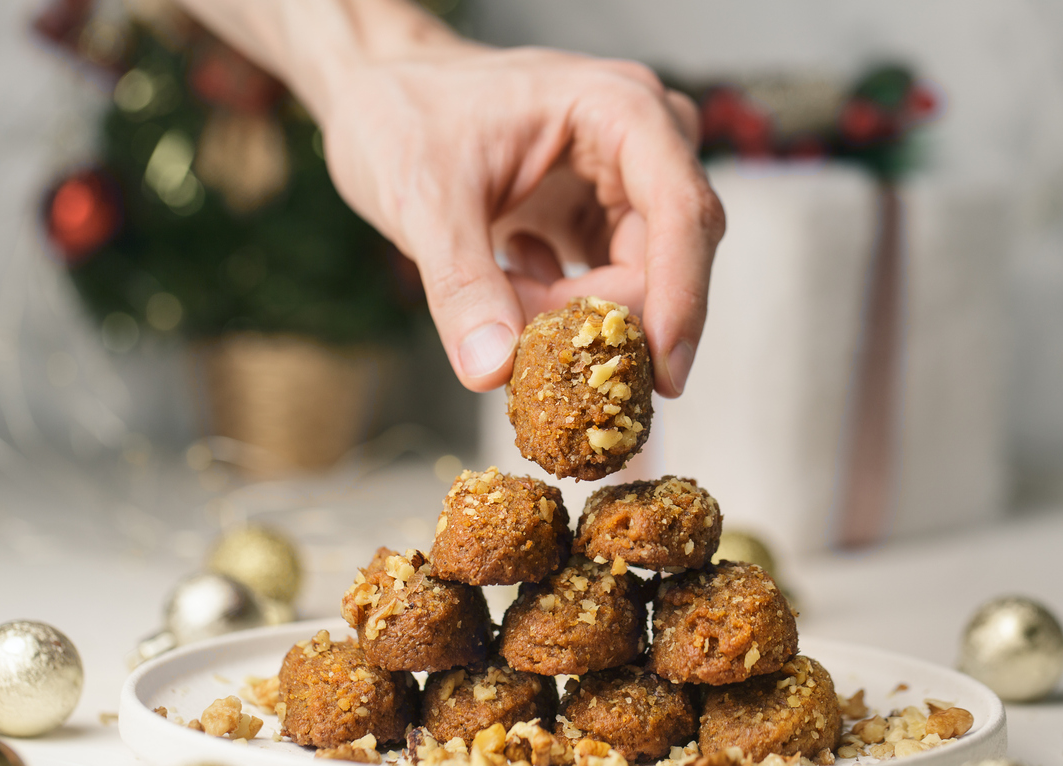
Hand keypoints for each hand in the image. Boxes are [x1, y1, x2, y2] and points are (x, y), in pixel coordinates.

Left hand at [318, 45, 724, 395]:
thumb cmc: (404, 112)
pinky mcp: (601, 219)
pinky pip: (605, 289)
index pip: (683, 212)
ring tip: (503, 287)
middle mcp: (641, 144)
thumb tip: (495, 369)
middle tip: (526, 341)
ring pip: (636, 284)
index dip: (682, 298)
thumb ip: (461, 284)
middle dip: (600, 316)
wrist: (379, 94)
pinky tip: (510, 272)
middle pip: (665, 260)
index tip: (663, 373)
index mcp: (619, 110)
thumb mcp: (422, 197)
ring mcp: (625, 184)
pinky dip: (558, 307)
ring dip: (571, 314)